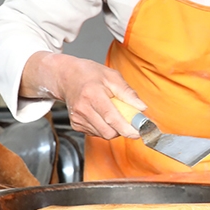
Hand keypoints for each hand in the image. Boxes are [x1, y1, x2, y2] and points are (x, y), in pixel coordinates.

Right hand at [20, 52, 146, 138]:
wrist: (67, 77)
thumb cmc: (91, 75)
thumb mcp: (112, 77)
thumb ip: (128, 93)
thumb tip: (142, 108)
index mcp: (92, 94)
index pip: (112, 117)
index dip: (127, 128)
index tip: (140, 131)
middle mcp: (83, 109)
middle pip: (108, 132)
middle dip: (123, 130)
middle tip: (130, 120)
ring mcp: (77, 118)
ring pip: (104, 135)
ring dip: (114, 129)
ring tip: (114, 112)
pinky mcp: (76, 125)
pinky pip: (97, 133)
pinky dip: (105, 128)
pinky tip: (103, 115)